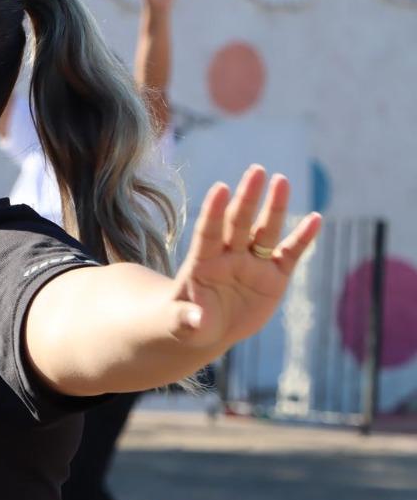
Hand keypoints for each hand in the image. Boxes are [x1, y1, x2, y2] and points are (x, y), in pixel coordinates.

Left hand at [167, 165, 320, 351]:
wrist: (209, 328)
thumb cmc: (188, 322)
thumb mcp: (182, 325)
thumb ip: (187, 319)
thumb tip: (196, 320)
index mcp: (202, 263)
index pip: (208, 232)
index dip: (213, 212)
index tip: (220, 188)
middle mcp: (229, 256)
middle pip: (239, 223)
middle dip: (247, 198)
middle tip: (257, 171)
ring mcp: (253, 264)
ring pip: (265, 232)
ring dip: (274, 208)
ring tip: (281, 180)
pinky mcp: (275, 276)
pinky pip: (291, 254)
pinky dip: (303, 238)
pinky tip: (316, 219)